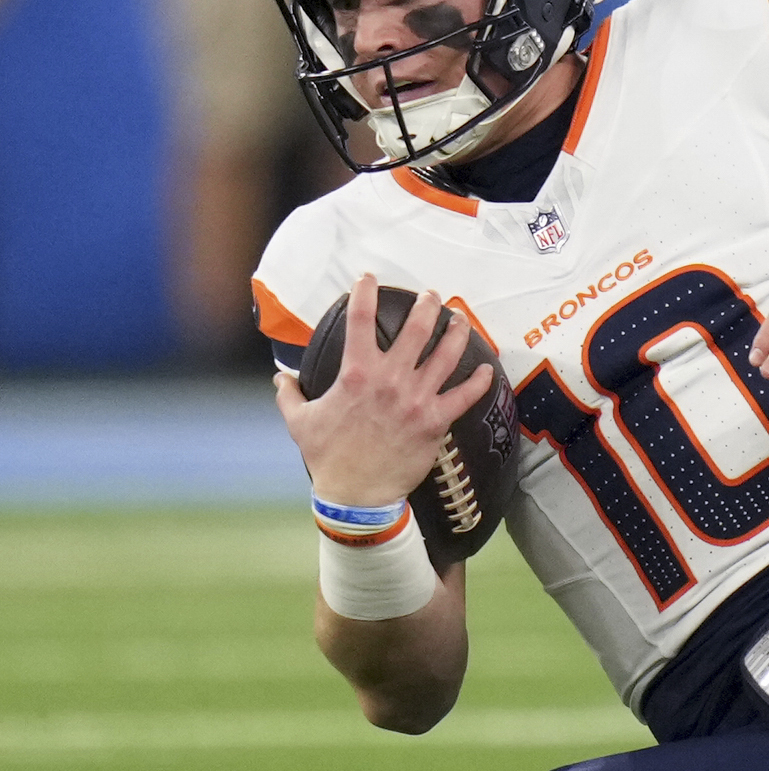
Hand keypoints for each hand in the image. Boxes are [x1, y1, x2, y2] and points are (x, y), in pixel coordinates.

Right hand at [274, 274, 492, 511]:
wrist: (356, 493)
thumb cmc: (328, 455)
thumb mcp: (299, 422)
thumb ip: (290, 394)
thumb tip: (279, 376)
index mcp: (356, 374)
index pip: (358, 321)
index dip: (363, 293)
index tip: (368, 277)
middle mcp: (390, 379)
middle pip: (415, 330)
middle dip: (426, 306)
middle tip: (432, 296)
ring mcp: (416, 398)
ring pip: (446, 355)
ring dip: (456, 332)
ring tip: (461, 319)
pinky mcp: (436, 419)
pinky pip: (465, 395)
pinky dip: (479, 381)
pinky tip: (487, 368)